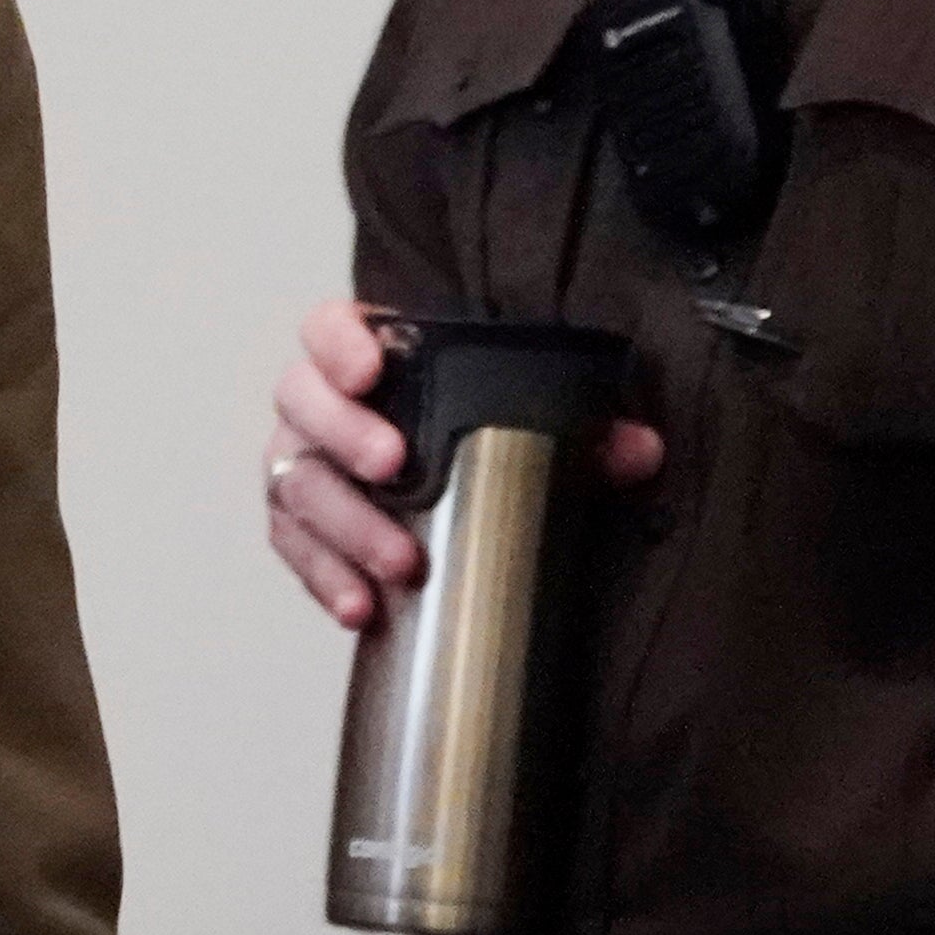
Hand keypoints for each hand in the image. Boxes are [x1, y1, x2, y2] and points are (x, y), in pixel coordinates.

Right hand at [261, 298, 662, 629]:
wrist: (449, 494)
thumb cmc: (475, 440)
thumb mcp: (532, 425)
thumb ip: (587, 431)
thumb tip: (640, 450)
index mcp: (370, 355)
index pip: (329, 327)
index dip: (339, 343)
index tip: (368, 370)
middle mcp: (322, 403)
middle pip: (301, 401)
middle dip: (344, 432)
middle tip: (394, 465)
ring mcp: (304, 463)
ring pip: (296, 483)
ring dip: (346, 524)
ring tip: (400, 562)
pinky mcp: (299, 526)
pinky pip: (295, 549)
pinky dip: (325, 579)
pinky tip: (361, 608)